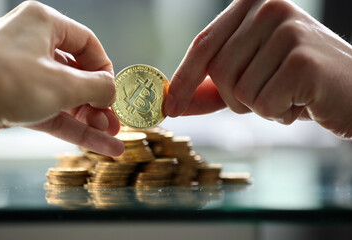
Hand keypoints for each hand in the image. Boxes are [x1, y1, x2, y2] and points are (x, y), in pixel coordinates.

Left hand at [0, 1, 123, 155]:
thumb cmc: (6, 82)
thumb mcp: (63, 84)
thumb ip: (97, 87)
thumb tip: (112, 91)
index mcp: (44, 24)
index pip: (87, 43)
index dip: (104, 69)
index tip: (113, 93)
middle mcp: (33, 45)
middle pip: (77, 74)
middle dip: (99, 102)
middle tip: (115, 122)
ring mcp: (22, 74)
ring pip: (65, 97)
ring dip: (89, 119)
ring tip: (112, 139)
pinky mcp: (14, 99)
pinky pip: (52, 111)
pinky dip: (73, 128)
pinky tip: (98, 145)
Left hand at [165, 0, 351, 138]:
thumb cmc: (298, 84)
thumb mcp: (249, 79)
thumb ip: (210, 88)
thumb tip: (170, 101)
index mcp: (252, 5)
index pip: (204, 45)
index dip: (183, 79)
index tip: (169, 107)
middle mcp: (269, 8)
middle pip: (218, 71)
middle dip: (237, 98)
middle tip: (271, 92)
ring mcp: (288, 30)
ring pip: (239, 91)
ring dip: (260, 107)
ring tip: (289, 93)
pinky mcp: (303, 59)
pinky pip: (263, 105)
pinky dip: (279, 114)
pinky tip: (302, 101)